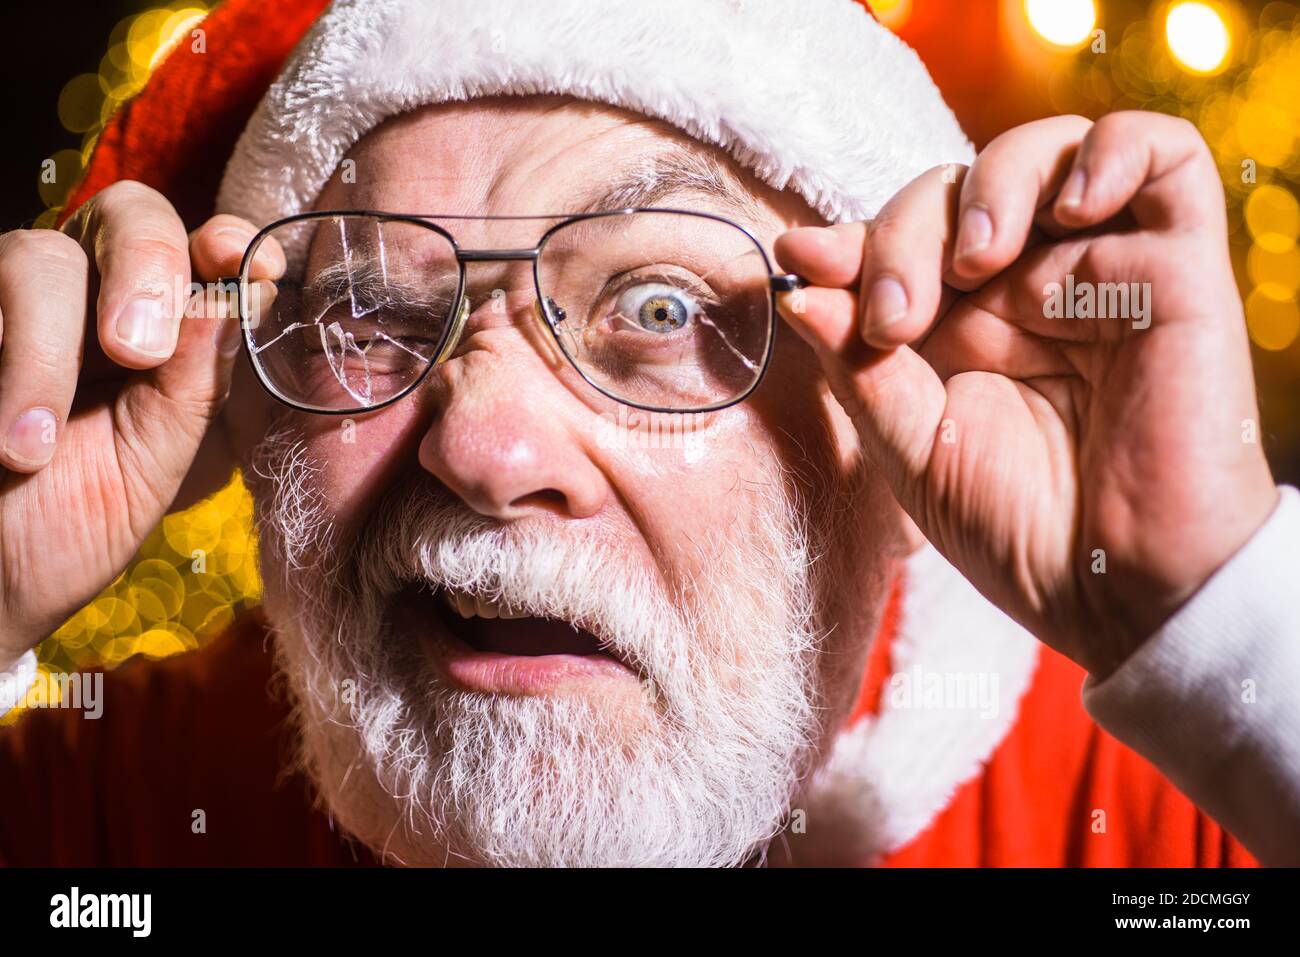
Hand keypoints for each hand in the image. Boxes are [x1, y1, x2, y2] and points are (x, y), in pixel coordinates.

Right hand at [0, 181, 280, 668]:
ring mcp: (8, 306)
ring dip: (45, 349)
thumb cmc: (69, 526)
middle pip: (125, 214)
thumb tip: (242, 294)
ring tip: (30, 446)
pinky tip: (7, 442)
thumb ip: (198, 384)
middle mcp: (84, 296)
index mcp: (153, 324)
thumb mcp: (155, 461)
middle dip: (146, 267)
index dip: (225, 241)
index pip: (197, 247)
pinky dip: (0, 362)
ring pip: (35, 255)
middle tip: (137, 352)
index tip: (246, 263)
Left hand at [775, 112, 1278, 677]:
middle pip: (952, 193)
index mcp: (959, 332)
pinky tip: (1069, 213)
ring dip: (992, 186)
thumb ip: (861, 368)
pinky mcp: (1177, 266)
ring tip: (975, 263)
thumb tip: (799, 288)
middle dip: (903, 237)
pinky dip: (1110, 153)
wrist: (1125, 596)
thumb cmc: (1021, 535)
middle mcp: (1025, 291)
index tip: (799, 260)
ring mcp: (1099, 271)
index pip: (898, 244)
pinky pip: (1162, 155)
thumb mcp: (914, 452)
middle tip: (894, 319)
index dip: (849, 242)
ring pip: (1045, 154)